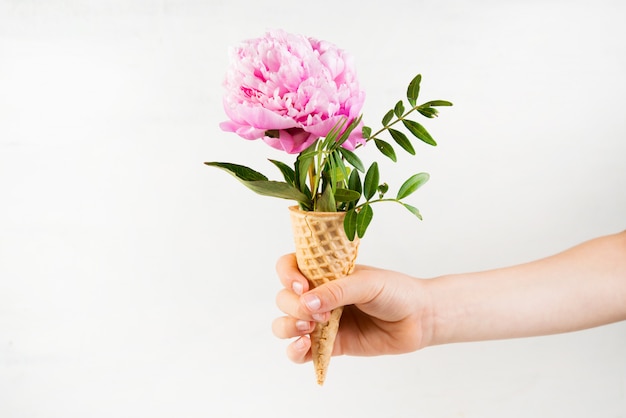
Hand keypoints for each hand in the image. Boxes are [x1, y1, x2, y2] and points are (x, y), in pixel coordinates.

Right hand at [272, 254, 432, 362]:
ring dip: (288, 327)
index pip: (289, 267)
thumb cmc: (396, 292)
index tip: (303, 286)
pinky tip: (305, 347)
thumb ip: (337, 291)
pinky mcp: (329, 345)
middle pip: (284, 298)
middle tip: (320, 315)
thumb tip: (306, 303)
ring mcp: (322, 321)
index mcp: (325, 272)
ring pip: (285, 324)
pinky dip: (294, 351)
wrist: (419, 319)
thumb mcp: (368, 284)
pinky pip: (300, 351)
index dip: (287, 275)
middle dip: (293, 307)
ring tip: (309, 330)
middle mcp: (319, 295)